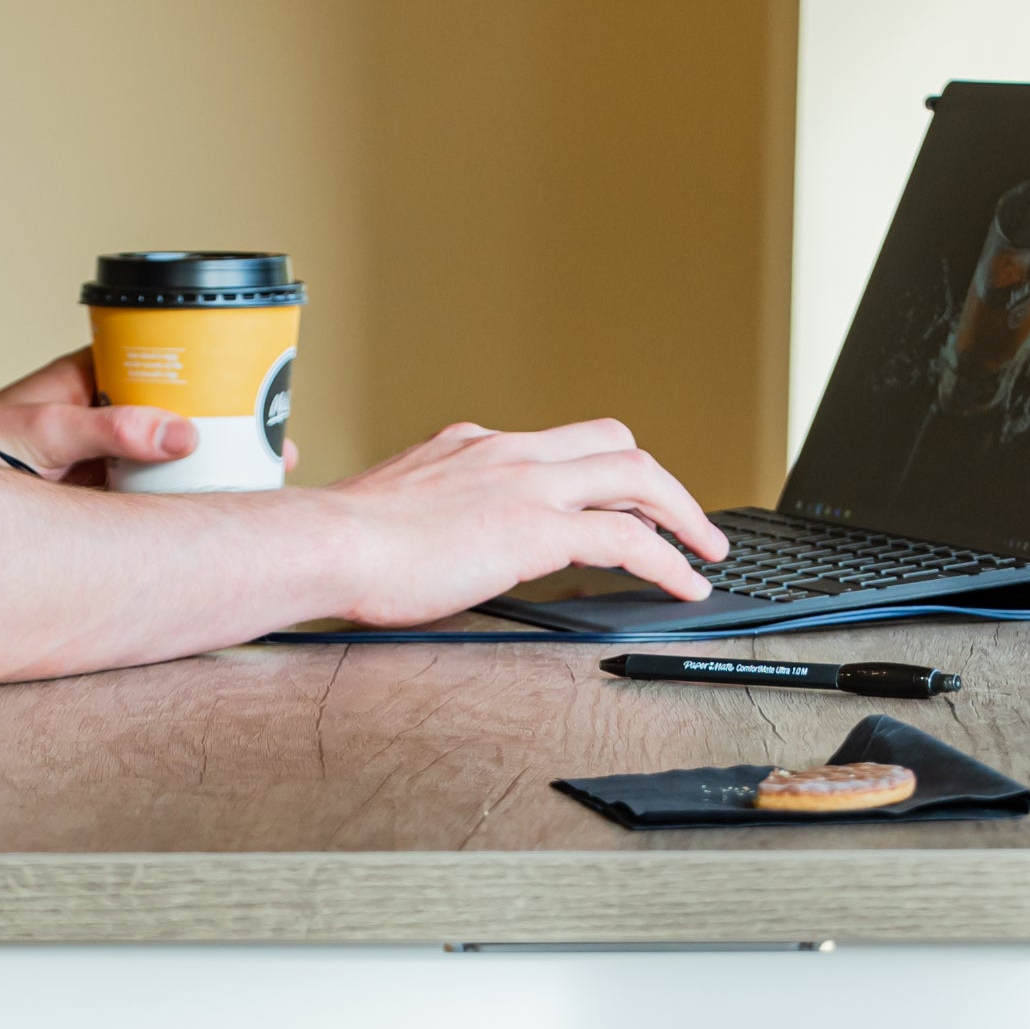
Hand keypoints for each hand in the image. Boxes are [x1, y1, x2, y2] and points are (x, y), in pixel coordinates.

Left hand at [0, 347, 296, 487]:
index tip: (258, 390)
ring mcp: (98, 458)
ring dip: (210, 473)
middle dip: (229, 430)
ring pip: (168, 459)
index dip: (217, 372)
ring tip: (259, 487)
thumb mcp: (43, 434)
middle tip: (278, 448)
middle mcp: (100, 415)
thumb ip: (108, 431)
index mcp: (91, 380)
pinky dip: (180, 507)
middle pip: (180, 413)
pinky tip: (209, 522)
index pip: (167, 360)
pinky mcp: (91, 498)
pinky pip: (147, 497)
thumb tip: (180, 436)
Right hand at [325, 417, 727, 623]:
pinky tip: (682, 586)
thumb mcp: (391, 509)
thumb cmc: (340, 543)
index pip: (554, 445)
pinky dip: (666, 560)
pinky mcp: (535, 528)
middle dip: (658, 481)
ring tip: (704, 551)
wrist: (325, 544)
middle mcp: (506, 451)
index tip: (612, 502)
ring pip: (636, 474)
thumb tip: (428, 546)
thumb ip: (426, 514)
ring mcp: (525, 484)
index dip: (596, 473)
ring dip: (682, 514)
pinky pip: (627, 537)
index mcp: (470, 446)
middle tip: (682, 520)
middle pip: (612, 442)